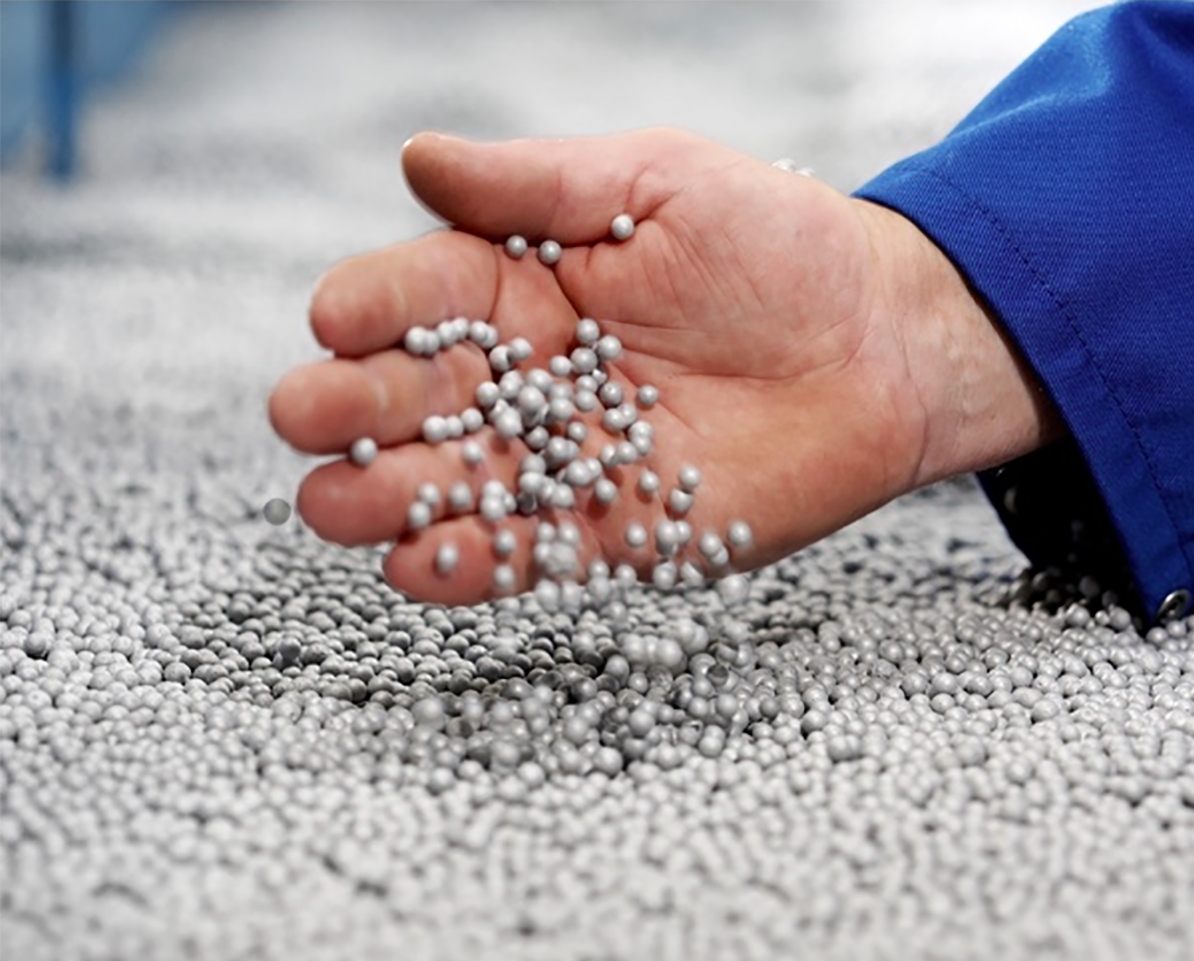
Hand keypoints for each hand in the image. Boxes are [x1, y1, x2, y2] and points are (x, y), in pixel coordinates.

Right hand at [268, 129, 1059, 604]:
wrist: (880, 344)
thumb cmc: (781, 247)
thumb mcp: (661, 183)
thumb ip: (541, 184)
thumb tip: (417, 158)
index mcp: (526, 281)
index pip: (422, 293)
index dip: (371, 307)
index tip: (334, 318)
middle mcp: (530, 374)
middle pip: (416, 397)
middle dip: (355, 408)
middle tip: (308, 415)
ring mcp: (567, 456)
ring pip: (454, 482)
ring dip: (388, 498)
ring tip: (335, 503)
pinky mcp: (615, 529)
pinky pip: (528, 550)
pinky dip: (471, 562)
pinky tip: (416, 563)